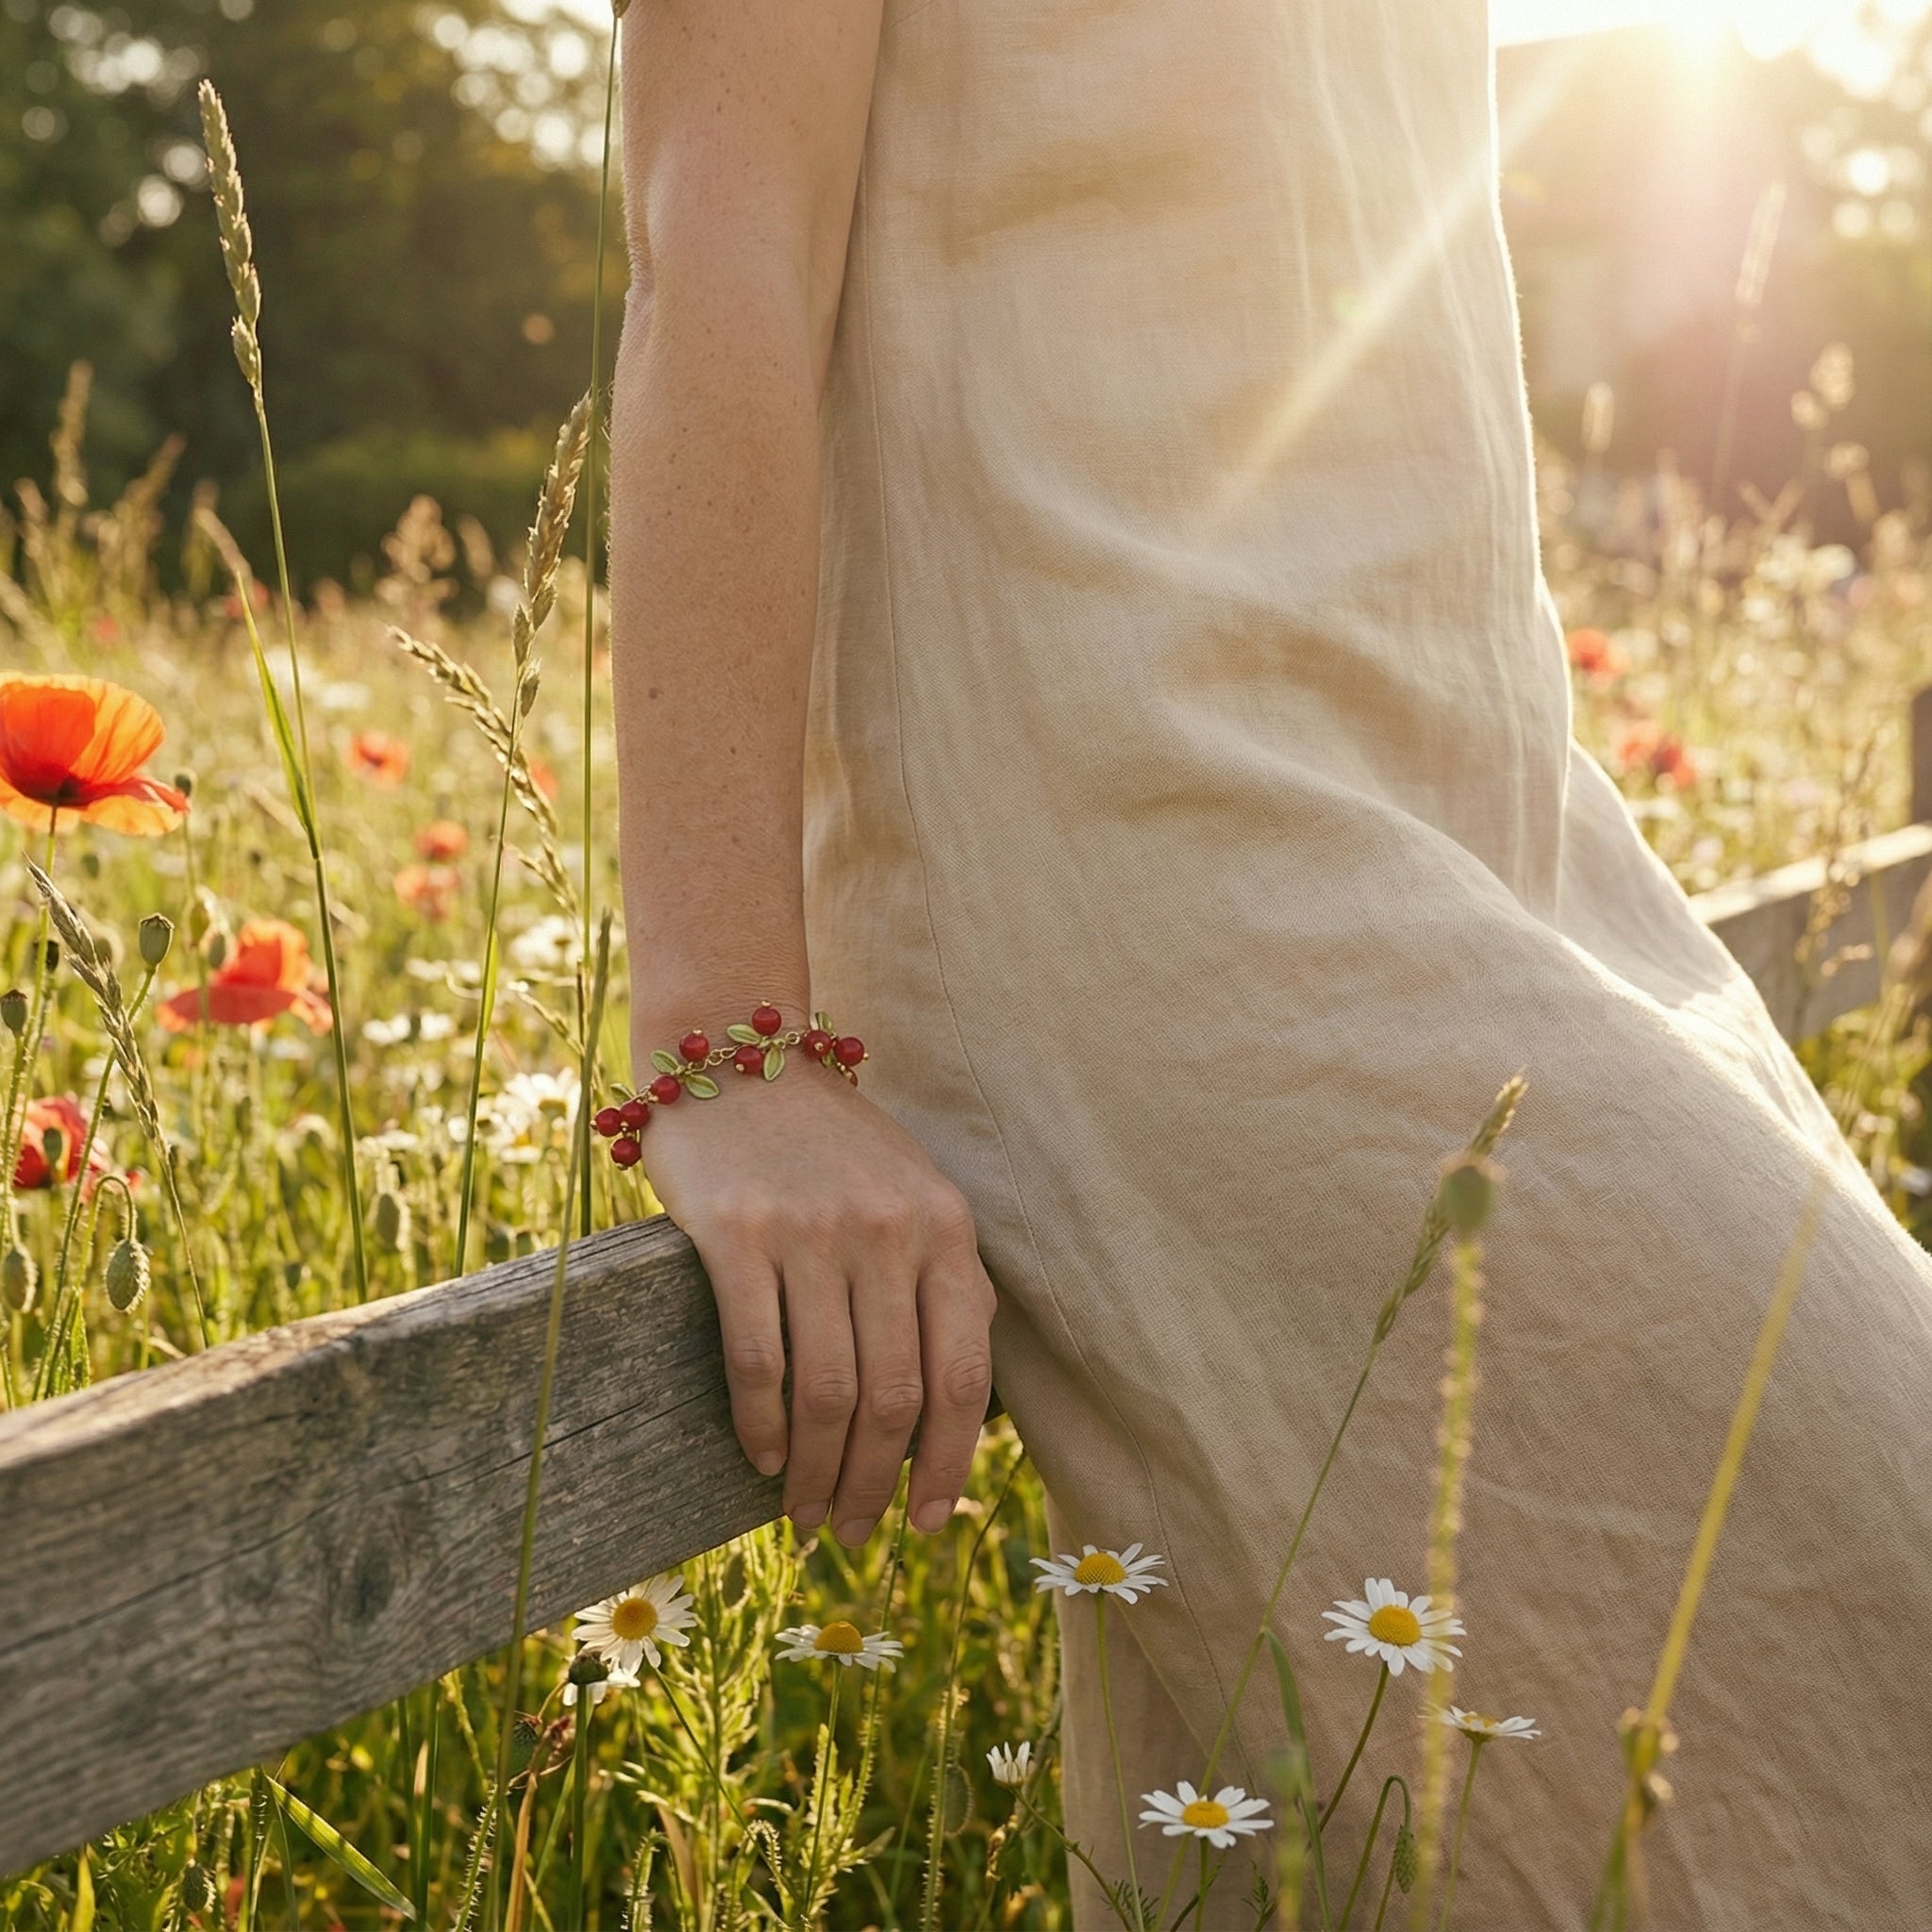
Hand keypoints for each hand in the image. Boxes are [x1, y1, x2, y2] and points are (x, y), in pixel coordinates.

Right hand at [634, 1058, 997, 1542]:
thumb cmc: (828, 1144)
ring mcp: (813, 1234)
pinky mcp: (737, 1234)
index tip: (926, 1522)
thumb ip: (943, 1280)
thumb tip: (960, 1398)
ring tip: (803, 1513)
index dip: (947, 1462)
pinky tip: (762, 1456)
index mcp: (945, 1229)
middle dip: (875, 1485)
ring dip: (818, 1472)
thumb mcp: (913, 1194)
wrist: (736, 1057)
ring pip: (829, 1392)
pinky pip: (760, 1358)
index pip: (962, 1374)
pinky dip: (763, 1425)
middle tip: (850, 1532)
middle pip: (894, 1398)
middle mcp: (888, 1232)